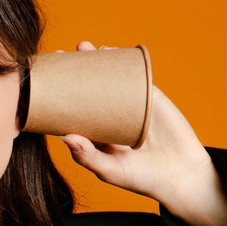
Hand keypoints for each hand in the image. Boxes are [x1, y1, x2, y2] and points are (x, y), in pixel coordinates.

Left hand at [60, 42, 226, 225]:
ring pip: (110, 78)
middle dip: (74, 70)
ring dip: (97, 60)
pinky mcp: (149, 96)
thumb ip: (88, 156)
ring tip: (84, 47)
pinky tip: (112, 50)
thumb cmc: (142, 179)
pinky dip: (124, 61)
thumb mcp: (111, 171)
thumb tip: (65, 136)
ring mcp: (129, 104)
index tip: (45, 80)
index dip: (59, 95)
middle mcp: (108, 117)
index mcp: (95, 134)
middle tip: (60, 54)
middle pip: (87, 88)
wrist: (181, 174)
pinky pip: (135, 74)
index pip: (72, 110)